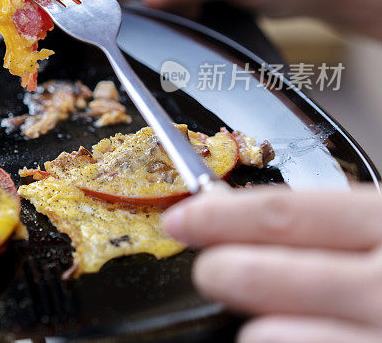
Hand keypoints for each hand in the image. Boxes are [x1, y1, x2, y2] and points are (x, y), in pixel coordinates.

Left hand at [162, 186, 381, 342]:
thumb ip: (336, 229)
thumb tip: (238, 220)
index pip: (279, 214)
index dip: (217, 217)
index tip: (182, 220)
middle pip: (254, 274)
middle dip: (215, 271)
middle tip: (210, 271)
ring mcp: (379, 338)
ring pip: (262, 335)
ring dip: (253, 327)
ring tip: (270, 320)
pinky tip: (292, 337)